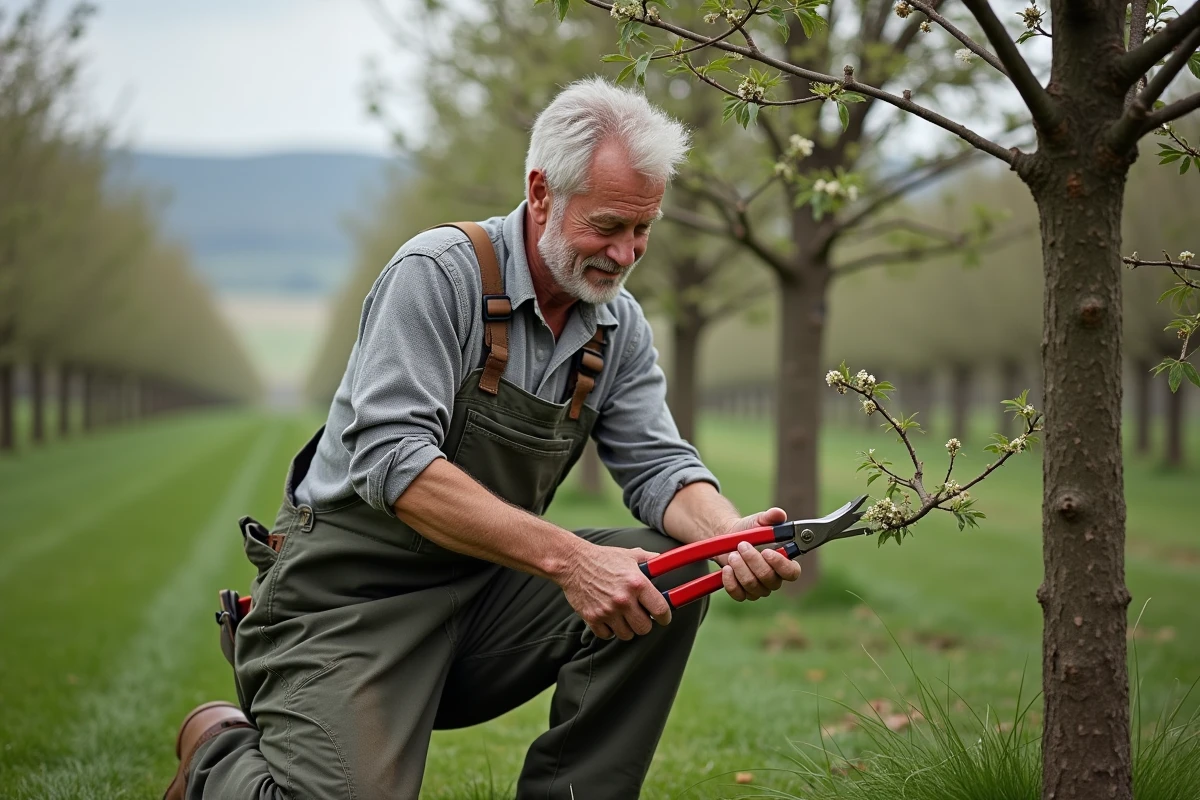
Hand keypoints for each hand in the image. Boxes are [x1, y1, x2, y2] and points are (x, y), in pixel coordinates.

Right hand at [556, 544, 672, 640]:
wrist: (573, 562)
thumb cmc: (604, 558)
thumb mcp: (631, 555)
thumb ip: (651, 560)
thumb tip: (667, 562)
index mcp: (637, 583)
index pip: (660, 610)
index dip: (665, 617)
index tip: (663, 617)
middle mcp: (623, 599)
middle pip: (644, 628)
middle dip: (644, 623)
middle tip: (640, 615)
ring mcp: (607, 610)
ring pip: (627, 635)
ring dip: (627, 628)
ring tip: (623, 616)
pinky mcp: (592, 618)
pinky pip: (607, 635)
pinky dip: (609, 630)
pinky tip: (609, 618)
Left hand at [714, 508, 802, 600]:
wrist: (728, 540)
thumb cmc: (748, 531)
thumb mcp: (758, 521)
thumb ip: (770, 517)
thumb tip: (779, 514)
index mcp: (784, 563)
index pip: (792, 572)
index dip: (781, 565)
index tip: (767, 551)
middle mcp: (774, 579)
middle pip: (768, 578)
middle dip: (753, 560)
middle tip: (742, 545)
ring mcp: (759, 589)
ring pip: (752, 585)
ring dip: (740, 567)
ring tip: (733, 554)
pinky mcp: (743, 594)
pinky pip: (738, 594)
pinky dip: (730, 581)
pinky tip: (727, 568)